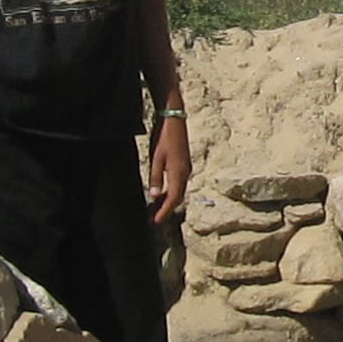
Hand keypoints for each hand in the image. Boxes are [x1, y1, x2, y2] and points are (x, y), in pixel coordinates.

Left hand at [145, 109, 189, 223]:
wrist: (176, 121)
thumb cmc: (165, 137)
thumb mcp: (156, 158)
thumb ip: (156, 177)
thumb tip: (155, 195)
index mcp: (179, 172)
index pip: (173, 198)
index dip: (165, 211)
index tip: (157, 220)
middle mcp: (185, 173)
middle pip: (178, 196)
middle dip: (168, 208)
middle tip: (157, 217)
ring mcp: (187, 168)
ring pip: (180, 190)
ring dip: (170, 200)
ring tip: (159, 207)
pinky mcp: (185, 164)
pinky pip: (180, 183)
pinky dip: (172, 191)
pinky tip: (164, 191)